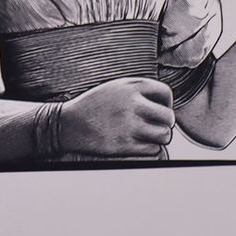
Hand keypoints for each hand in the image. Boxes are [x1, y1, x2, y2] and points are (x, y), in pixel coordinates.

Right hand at [57, 77, 174, 157]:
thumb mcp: (115, 87)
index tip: (159, 109)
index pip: (165, 92)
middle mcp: (132, 104)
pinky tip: (138, 144)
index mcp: (131, 86)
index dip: (167, 103)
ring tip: (148, 136)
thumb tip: (165, 104)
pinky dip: (149, 149)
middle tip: (155, 126)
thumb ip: (139, 90)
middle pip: (168, 117)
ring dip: (159, 137)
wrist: (67, 124)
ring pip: (163, 135)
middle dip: (165, 123)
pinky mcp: (123, 144)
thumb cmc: (93, 105)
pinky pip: (152, 149)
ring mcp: (128, 125)